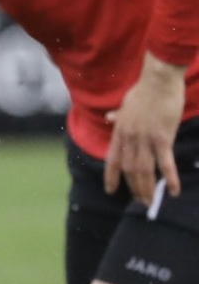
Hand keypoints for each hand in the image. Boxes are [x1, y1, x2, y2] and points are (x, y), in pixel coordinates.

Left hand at [104, 54, 185, 203]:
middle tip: (140, 201)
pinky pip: (165, 163)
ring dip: (147, 188)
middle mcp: (129, 138)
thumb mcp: (125, 103)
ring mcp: (145, 139)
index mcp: (119, 131)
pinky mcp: (163, 138)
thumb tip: (109, 117)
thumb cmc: (145, 90)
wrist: (159, 81)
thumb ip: (118, 115)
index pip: (112, 159)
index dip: (110, 177)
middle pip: (129, 170)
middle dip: (134, 188)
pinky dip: (170, 179)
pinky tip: (173, 191)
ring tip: (150, 202)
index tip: (110, 190)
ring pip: (144, 171)